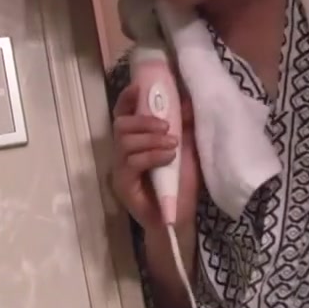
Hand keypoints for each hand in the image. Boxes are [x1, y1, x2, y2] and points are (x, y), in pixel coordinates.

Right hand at [110, 82, 200, 231]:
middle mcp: (122, 154)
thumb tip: (188, 102)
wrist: (179, 220)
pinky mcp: (123, 185)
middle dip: (143, 120)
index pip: (123, 115)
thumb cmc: (181, 185)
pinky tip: (168, 157)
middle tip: (166, 126)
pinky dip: (152, 156)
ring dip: (150, 139)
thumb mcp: (187, 150)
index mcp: (135, 142)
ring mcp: (120, 170)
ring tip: (171, 143)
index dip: (127, 99)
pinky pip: (132, 163)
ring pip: (125, 143)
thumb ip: (184, 128)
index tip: (138, 88)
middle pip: (120, 125)